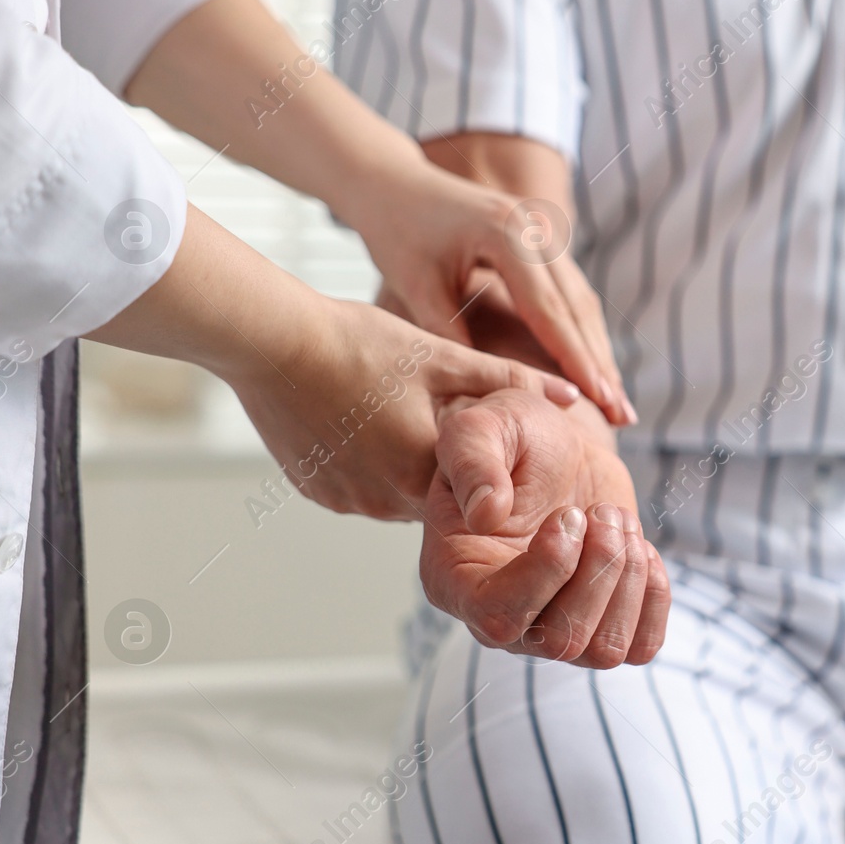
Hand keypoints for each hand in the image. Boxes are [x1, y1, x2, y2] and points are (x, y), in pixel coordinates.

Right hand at [226, 298, 579, 519]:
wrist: (271, 342)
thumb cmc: (361, 342)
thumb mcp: (442, 356)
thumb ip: (508, 380)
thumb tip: (573, 396)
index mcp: (428, 469)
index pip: (478, 485)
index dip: (483, 460)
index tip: (484, 436)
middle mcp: (388, 501)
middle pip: (439, 496)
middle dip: (446, 467)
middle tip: (439, 420)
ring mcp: (348, 501)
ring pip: (397, 497)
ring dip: (406, 468)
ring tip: (397, 417)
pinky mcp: (317, 493)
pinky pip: (358, 491)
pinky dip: (366, 466)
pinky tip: (360, 424)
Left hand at [347, 160, 633, 425]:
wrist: (394, 183)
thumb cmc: (397, 233)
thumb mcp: (418, 287)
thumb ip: (450, 333)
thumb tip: (486, 389)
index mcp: (506, 234)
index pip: (550, 309)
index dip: (575, 359)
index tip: (598, 401)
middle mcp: (535, 227)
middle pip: (578, 306)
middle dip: (600, 363)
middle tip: (622, 412)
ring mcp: (543, 231)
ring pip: (582, 300)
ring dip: (599, 351)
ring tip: (617, 400)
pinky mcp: (542, 241)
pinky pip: (571, 291)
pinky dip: (583, 332)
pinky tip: (594, 367)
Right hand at [420, 388, 669, 667]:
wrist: (558, 450)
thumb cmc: (510, 440)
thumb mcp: (481, 428)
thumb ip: (473, 463)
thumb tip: (486, 515)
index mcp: (455, 581)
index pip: (499, 617)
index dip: (549, 569)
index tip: (569, 514)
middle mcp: (500, 619)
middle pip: (561, 641)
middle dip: (599, 569)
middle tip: (602, 512)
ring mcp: (552, 629)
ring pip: (602, 650)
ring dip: (627, 578)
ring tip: (617, 521)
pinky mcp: (602, 622)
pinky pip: (639, 647)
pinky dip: (654, 598)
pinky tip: (639, 547)